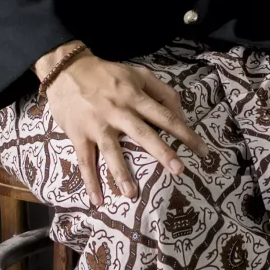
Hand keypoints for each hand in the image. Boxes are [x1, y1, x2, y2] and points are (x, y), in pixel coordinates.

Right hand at [38, 51, 207, 206]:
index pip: (165, 116)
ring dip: (121, 173)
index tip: (203, 152)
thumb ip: (162, 91)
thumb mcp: (138, 74)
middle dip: (162, 152)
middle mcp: (118, 111)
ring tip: (132, 194)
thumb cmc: (108, 75)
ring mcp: (97, 124)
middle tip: (179, 170)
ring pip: (111, 150)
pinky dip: (90, 181)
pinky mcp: (78, 134)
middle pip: (143, 133)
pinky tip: (97, 199)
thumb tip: (181, 115)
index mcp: (135, 96)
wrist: (66, 70)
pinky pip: (85, 160)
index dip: (185, 133)